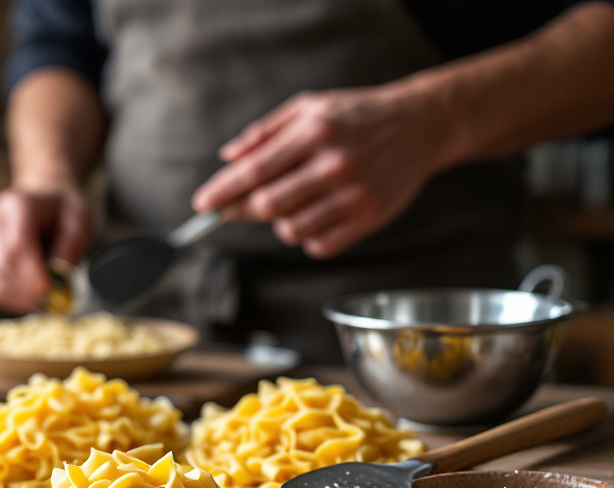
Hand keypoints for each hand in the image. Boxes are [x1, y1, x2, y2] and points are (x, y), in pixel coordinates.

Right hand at [0, 186, 91, 312]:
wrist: (41, 202)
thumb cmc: (60, 211)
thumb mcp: (79, 217)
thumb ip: (73, 242)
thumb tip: (60, 271)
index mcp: (17, 205)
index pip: (16, 244)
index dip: (30, 272)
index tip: (48, 290)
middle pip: (0, 263)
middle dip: (24, 289)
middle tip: (48, 301)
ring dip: (15, 297)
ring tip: (39, 302)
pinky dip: (6, 299)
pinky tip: (24, 301)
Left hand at [192, 86, 442, 258]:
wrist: (419, 125)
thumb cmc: (354, 116)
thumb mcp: (309, 108)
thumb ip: (264, 134)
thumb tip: (227, 159)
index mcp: (314, 132)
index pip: (254, 171)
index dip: (222, 191)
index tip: (201, 206)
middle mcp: (334, 164)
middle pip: (267, 206)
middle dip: (246, 210)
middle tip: (241, 206)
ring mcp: (355, 194)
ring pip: (290, 231)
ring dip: (280, 223)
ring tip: (294, 201)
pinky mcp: (370, 218)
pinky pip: (318, 245)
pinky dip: (307, 236)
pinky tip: (317, 213)